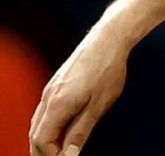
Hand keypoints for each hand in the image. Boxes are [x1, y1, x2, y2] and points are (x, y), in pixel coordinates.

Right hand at [30, 29, 129, 155]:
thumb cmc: (107, 70)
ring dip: (44, 141)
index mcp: (57, 105)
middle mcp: (48, 98)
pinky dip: (48, 127)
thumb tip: (70, 154)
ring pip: (38, 124)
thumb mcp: (99, 105)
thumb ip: (81, 131)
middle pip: (35, 135)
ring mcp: (50, 90)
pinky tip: (59, 132)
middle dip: (44, 152)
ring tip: (59, 152)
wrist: (107, 40)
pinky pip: (44, 113)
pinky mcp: (55, 85)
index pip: (42, 141)